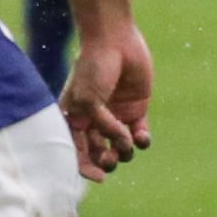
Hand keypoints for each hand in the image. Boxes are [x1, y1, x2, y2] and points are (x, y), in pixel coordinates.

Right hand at [60, 17, 154, 180]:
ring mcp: (116, 115)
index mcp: (74, 119)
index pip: (77, 152)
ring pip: (121, 147)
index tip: (99, 176)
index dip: (85, 168)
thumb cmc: (93, 67)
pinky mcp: (136, 109)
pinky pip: (140, 135)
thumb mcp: (88, 100)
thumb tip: (117, 143)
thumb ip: (101, 125)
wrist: (114, 39)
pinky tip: (141, 137)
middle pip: (99, 153)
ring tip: (127, 142)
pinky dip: (142, 141)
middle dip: (106, 161)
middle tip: (111, 158)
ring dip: (125, 151)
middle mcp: (94, 120)